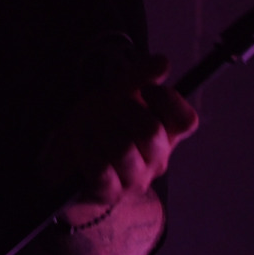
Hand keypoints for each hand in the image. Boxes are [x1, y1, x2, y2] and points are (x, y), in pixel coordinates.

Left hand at [37, 53, 199, 212]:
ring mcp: (134, 179)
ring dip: (99, 128)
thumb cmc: (98, 125)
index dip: (168, 100)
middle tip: (109, 107)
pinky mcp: (109, 192)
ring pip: (123, 150)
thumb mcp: (114, 94)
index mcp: (165, 133)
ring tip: (89, 125)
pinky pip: (100, 167)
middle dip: (123, 111)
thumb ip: (138, 77)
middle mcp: (156, 159)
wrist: (68, 160)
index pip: (186, 121)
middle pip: (151, 132)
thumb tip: (164, 62)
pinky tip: (80, 142)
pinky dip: (85, 147)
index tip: (146, 90)